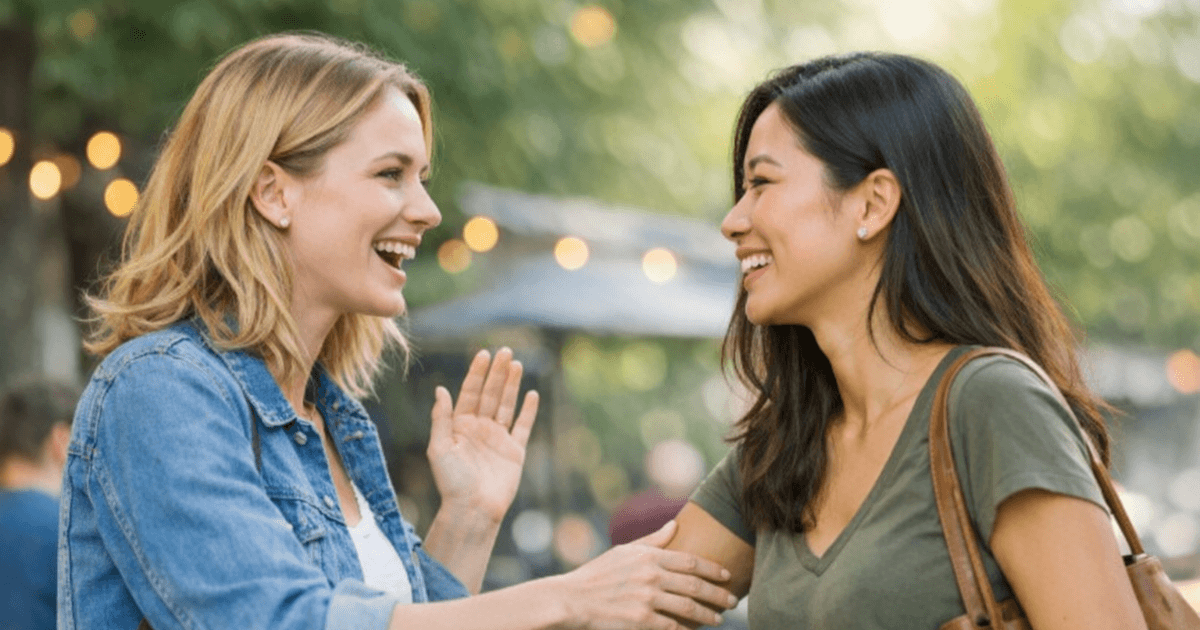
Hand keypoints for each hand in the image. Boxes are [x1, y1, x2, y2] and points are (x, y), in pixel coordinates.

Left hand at [427, 348, 538, 522]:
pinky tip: (532, 394)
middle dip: (497, 373)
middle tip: (505, 351)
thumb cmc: (452, 482)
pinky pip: (523, 426)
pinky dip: (528, 410)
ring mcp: (498, 439)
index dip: (477, 374)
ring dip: (512, 385)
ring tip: (517, 364)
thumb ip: (441, 418)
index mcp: (460, 426)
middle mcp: (480, 429)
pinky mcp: (514, 451)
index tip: (484, 354)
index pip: (470, 393)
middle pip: (491, 395)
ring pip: (507, 405)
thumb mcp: (439, 448)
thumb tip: (441, 389)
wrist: (473, 509)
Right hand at [551, 521, 737, 629]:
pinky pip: (673, 627)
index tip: (726, 576)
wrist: (572, 600)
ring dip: (708, 615)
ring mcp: (647, 600)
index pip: (690, 562)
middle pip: (695, 585)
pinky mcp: (641, 622)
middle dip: (718, 594)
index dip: (712, 569)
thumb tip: (674, 525)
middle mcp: (650, 576)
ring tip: (719, 619)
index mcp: (648, 557)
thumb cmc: (597, 575)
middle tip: (732, 601)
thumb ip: (652, 541)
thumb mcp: (623, 551)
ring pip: (689, 608)